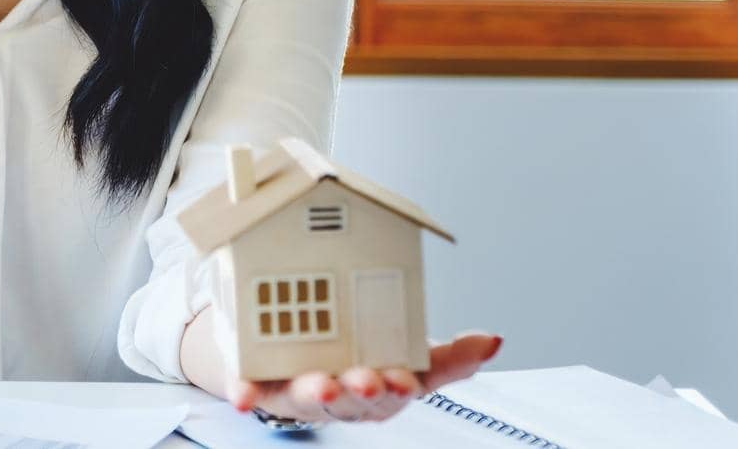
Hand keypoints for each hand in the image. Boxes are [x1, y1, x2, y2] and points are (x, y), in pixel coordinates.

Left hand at [224, 332, 502, 424]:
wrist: (293, 357)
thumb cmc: (357, 357)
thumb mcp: (405, 352)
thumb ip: (449, 355)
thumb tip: (494, 341)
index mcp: (380, 384)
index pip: (398, 390)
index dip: (401, 385)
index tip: (405, 378)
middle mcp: (343, 392)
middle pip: (355, 397)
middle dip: (363, 390)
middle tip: (368, 380)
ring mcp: (302, 390)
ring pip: (310, 397)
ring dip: (318, 394)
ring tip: (326, 386)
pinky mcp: (263, 384)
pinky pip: (254, 391)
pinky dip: (249, 394)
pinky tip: (243, 396)